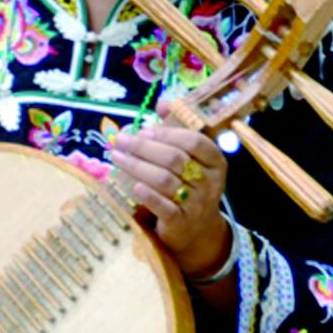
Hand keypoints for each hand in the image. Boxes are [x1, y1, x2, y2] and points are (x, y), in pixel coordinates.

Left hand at [110, 123, 230, 277]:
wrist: (196, 230)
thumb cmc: (188, 185)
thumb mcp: (189, 159)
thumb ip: (176, 130)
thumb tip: (163, 103)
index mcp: (215, 162)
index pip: (195, 141)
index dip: (167, 133)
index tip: (144, 130)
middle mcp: (210, 182)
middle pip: (175, 159)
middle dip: (144, 147)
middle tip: (121, 140)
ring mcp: (197, 204)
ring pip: (165, 180)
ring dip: (137, 166)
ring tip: (117, 157)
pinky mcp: (181, 222)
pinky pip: (164, 207)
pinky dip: (148, 195)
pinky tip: (133, 185)